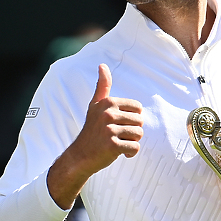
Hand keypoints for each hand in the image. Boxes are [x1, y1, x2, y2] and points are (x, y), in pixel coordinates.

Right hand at [47, 64, 142, 207]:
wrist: (80, 156)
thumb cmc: (92, 130)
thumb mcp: (95, 105)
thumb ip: (102, 86)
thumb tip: (102, 65)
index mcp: (108, 102)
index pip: (138, 108)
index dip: (132, 118)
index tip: (118, 123)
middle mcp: (108, 113)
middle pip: (140, 121)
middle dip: (133, 131)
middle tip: (117, 136)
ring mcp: (109, 129)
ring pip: (139, 135)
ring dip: (131, 142)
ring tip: (118, 143)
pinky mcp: (112, 145)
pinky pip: (135, 148)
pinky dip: (130, 153)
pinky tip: (120, 153)